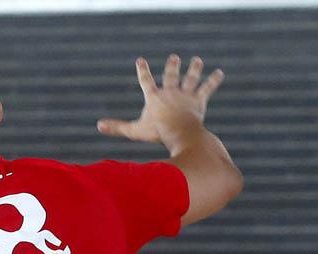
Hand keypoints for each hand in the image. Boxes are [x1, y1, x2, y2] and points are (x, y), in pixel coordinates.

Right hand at [97, 55, 223, 153]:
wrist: (180, 132)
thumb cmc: (157, 132)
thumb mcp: (134, 130)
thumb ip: (117, 127)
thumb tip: (99, 125)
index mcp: (155, 98)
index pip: (146, 81)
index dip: (143, 70)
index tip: (140, 60)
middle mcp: (171, 92)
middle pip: (171, 76)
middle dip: (172, 67)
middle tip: (174, 58)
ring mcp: (186, 95)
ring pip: (190, 79)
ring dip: (194, 69)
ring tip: (197, 60)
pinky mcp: (199, 101)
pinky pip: (207, 88)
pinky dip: (213, 81)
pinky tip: (219, 73)